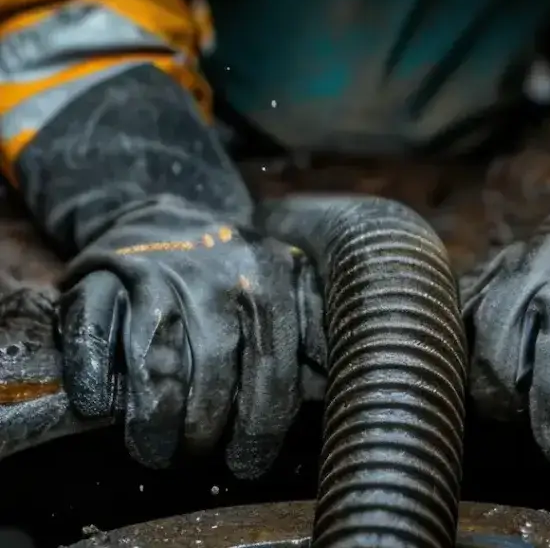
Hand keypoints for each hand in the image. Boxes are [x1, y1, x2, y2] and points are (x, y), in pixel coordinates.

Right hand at [58, 194, 318, 477]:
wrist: (165, 214)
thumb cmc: (233, 268)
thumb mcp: (285, 281)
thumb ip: (311, 326)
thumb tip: (332, 384)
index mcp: (269, 271)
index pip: (272, 360)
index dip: (262, 421)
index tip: (249, 460)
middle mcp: (214, 268)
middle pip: (212, 366)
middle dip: (205, 427)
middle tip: (197, 454)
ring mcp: (153, 268)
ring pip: (154, 357)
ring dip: (154, 417)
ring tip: (156, 449)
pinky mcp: (100, 272)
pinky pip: (92, 334)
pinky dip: (94, 377)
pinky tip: (102, 407)